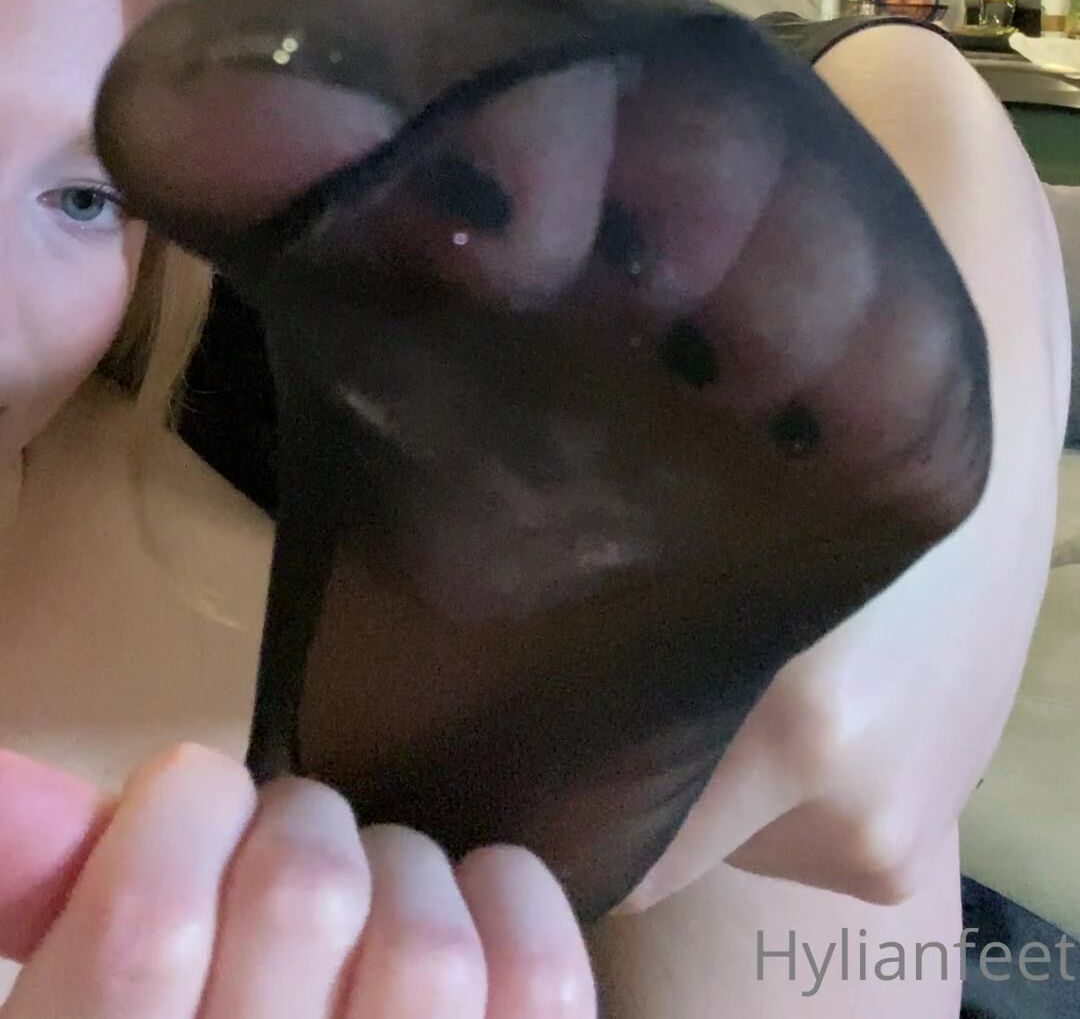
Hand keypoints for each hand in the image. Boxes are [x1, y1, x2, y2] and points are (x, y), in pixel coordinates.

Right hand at [0, 745, 594, 1017]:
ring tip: (370, 900)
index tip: (191, 793)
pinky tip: (476, 905)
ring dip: (400, 874)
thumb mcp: (70, 1008)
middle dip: (296, 828)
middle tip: (284, 855)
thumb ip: (43, 896)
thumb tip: (11, 783)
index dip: (181, 810)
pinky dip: (513, 907)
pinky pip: (540, 986)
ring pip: (425, 939)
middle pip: (304, 894)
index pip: (145, 926)